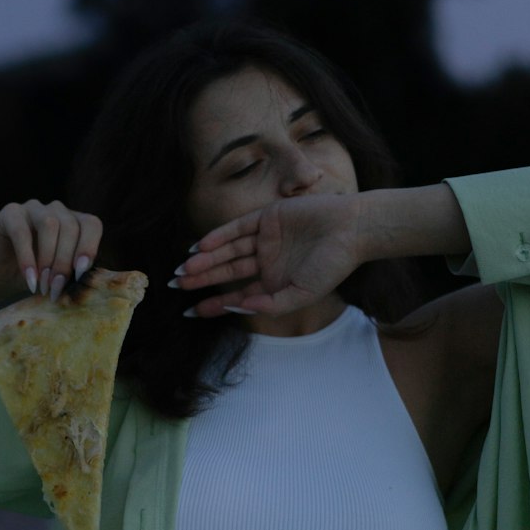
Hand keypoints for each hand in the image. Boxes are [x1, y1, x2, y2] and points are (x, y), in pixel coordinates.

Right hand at [0, 199, 103, 302]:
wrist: (0, 275)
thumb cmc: (37, 275)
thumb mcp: (61, 274)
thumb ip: (75, 271)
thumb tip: (85, 278)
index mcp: (75, 221)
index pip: (92, 224)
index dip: (89, 247)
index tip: (81, 273)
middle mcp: (57, 210)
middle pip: (70, 227)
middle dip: (64, 261)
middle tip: (56, 288)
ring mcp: (33, 208)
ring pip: (49, 224)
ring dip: (48, 258)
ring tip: (43, 285)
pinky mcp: (10, 213)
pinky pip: (21, 231)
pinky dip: (27, 258)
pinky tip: (29, 278)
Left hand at [172, 193, 363, 318]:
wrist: (353, 230)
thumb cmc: (332, 266)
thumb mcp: (302, 295)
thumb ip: (271, 305)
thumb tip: (238, 308)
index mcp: (274, 282)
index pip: (238, 295)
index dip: (214, 304)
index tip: (191, 312)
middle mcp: (266, 261)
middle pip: (227, 272)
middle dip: (202, 280)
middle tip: (177, 286)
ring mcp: (265, 238)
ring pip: (228, 251)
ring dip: (207, 260)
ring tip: (184, 270)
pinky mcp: (267, 217)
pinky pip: (237, 228)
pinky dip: (218, 237)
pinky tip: (200, 247)